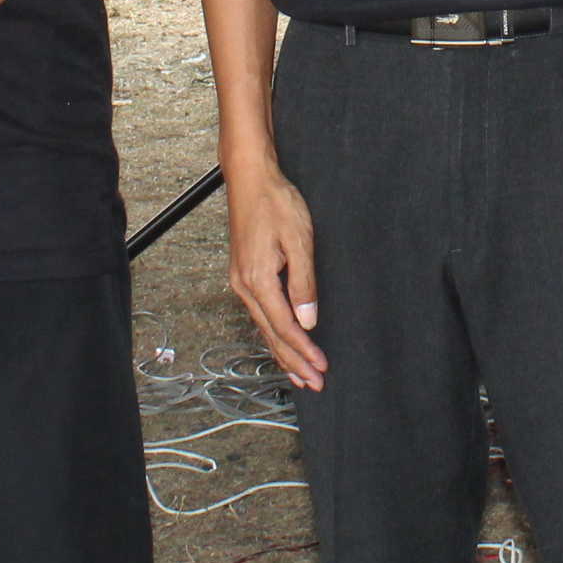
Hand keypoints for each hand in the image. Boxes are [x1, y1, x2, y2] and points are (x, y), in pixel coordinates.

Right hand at [224, 161, 325, 391]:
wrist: (249, 178)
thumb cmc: (276, 203)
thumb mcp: (299, 240)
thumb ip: (304, 282)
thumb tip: (308, 320)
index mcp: (258, 280)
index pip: (285, 327)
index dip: (304, 351)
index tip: (321, 368)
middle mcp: (244, 286)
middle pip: (271, 334)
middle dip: (294, 362)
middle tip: (314, 384)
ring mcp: (241, 282)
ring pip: (264, 328)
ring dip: (283, 353)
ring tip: (298, 375)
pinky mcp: (244, 275)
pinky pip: (260, 314)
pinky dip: (273, 334)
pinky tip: (280, 343)